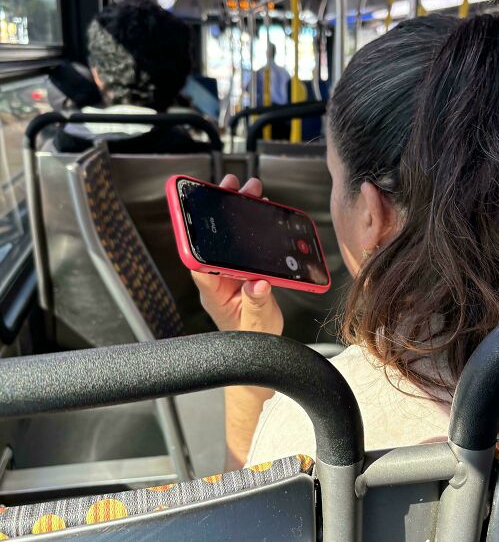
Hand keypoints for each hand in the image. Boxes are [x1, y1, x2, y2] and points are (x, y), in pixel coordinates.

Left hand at [192, 174, 283, 335]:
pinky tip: (259, 211)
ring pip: (229, 241)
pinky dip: (251, 228)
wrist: (259, 352)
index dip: (197, 241)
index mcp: (215, 293)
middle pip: (213, 243)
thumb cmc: (251, 342)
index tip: (198, 218)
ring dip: (237, 215)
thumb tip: (257, 282)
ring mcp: (231, 275)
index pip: (199, 263)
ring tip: (247, 192)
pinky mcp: (244, 273)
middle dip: (220, 214)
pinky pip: (243, 247)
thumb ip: (256, 304)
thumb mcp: (257, 325)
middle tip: (228, 189)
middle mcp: (219, 280)